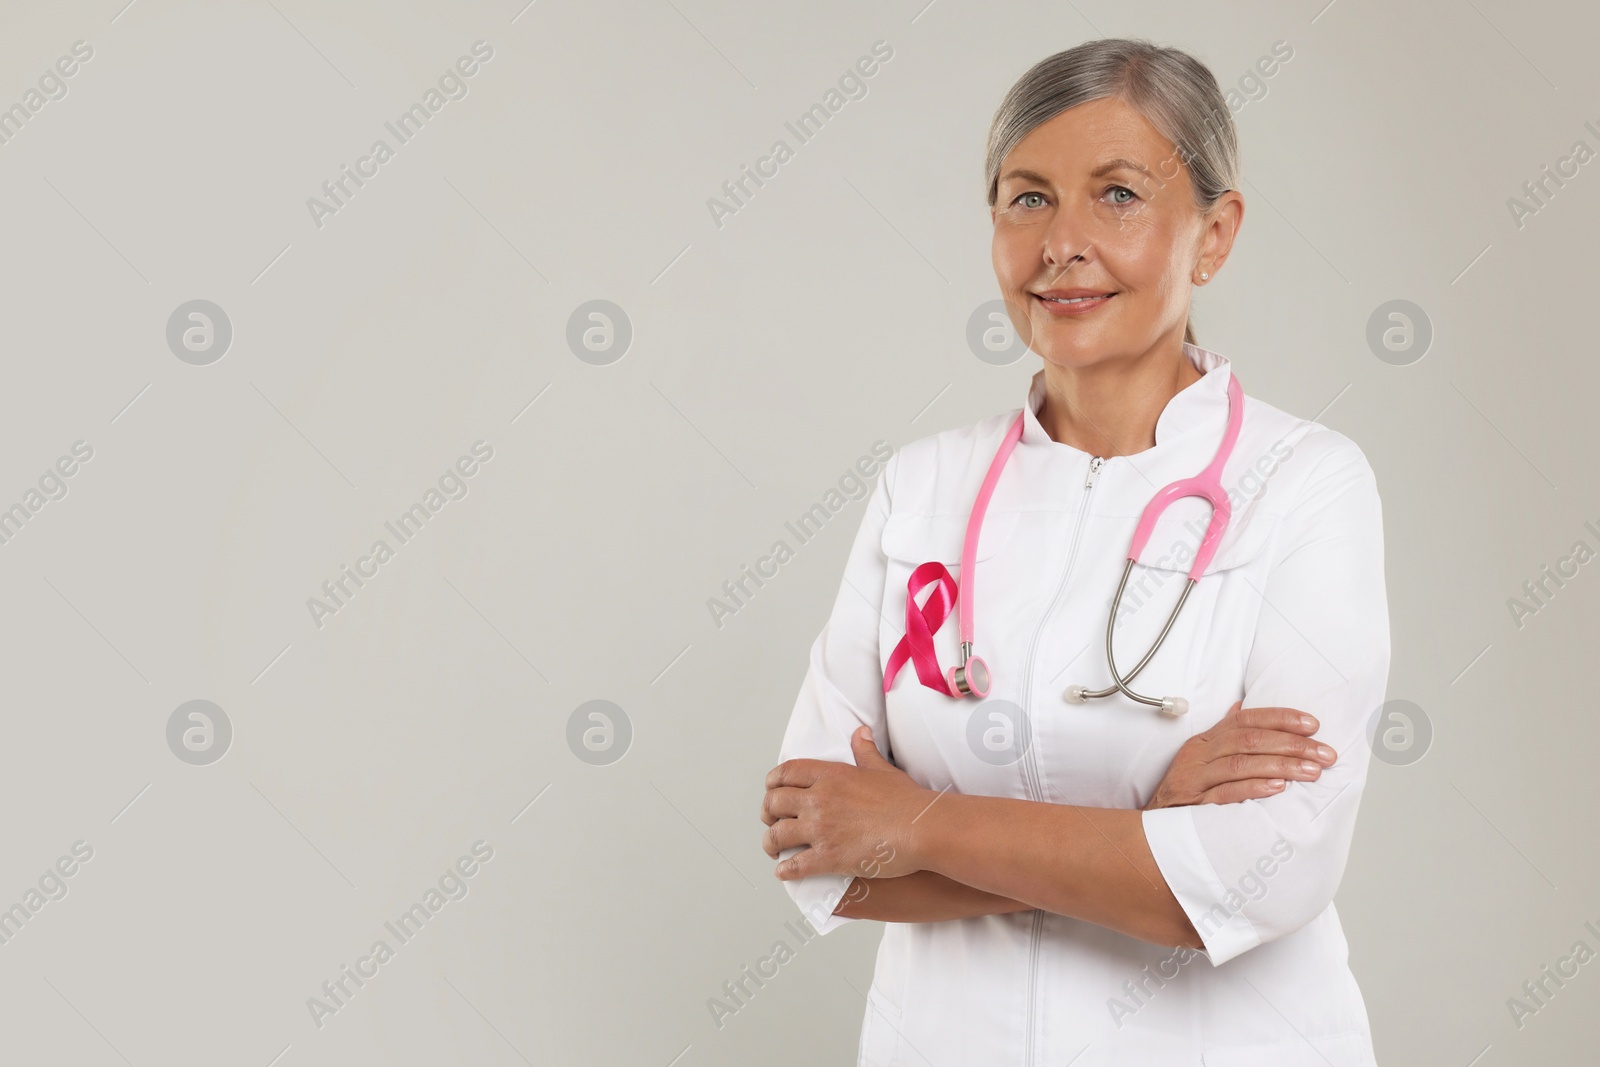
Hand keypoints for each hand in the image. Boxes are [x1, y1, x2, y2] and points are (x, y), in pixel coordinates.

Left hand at [762, 725, 929, 881]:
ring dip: (770, 844)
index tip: (771, 790)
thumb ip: (865, 751)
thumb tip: (860, 732)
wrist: (921, 827)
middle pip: (774, 803)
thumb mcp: (882, 768)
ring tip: (773, 850)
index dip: (772, 783)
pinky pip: (795, 866)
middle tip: (771, 822)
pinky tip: (785, 872)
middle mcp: (819, 800)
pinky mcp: (829, 857)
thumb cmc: (906, 800)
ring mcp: (822, 829)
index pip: (786, 773)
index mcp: (830, 775)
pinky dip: (785, 871)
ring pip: (777, 836)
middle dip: (767, 814)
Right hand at [1143, 700, 1336, 809]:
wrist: (1153, 830)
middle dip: (1292, 744)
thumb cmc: (1184, 793)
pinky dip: (1254, 788)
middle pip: (1249, 740)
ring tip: (1312, 770)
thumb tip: (1241, 707)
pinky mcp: (1194, 805)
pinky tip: (1278, 788)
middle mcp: (1199, 756)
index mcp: (1205, 742)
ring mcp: (1195, 780)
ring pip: (1241, 764)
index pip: (1246, 720)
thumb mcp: (1200, 759)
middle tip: (1324, 753)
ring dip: (1281, 765)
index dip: (1280, 718)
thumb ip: (1223, 735)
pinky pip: (1226, 794)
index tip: (1313, 724)